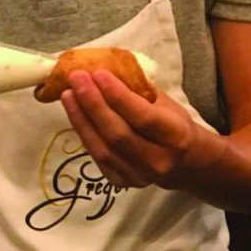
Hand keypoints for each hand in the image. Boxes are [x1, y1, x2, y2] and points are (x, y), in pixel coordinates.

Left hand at [61, 69, 196, 188]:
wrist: (183, 161)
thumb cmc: (171, 122)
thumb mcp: (164, 102)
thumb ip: (138, 89)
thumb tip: (103, 68)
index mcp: (176, 136)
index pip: (143, 117)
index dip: (118, 95)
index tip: (98, 73)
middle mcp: (159, 161)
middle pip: (118, 133)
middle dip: (93, 103)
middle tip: (76, 78)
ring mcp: (139, 176)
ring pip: (103, 148)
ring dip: (81, 118)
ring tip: (68, 94)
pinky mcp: (121, 182)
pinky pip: (96, 156)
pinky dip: (83, 132)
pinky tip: (74, 112)